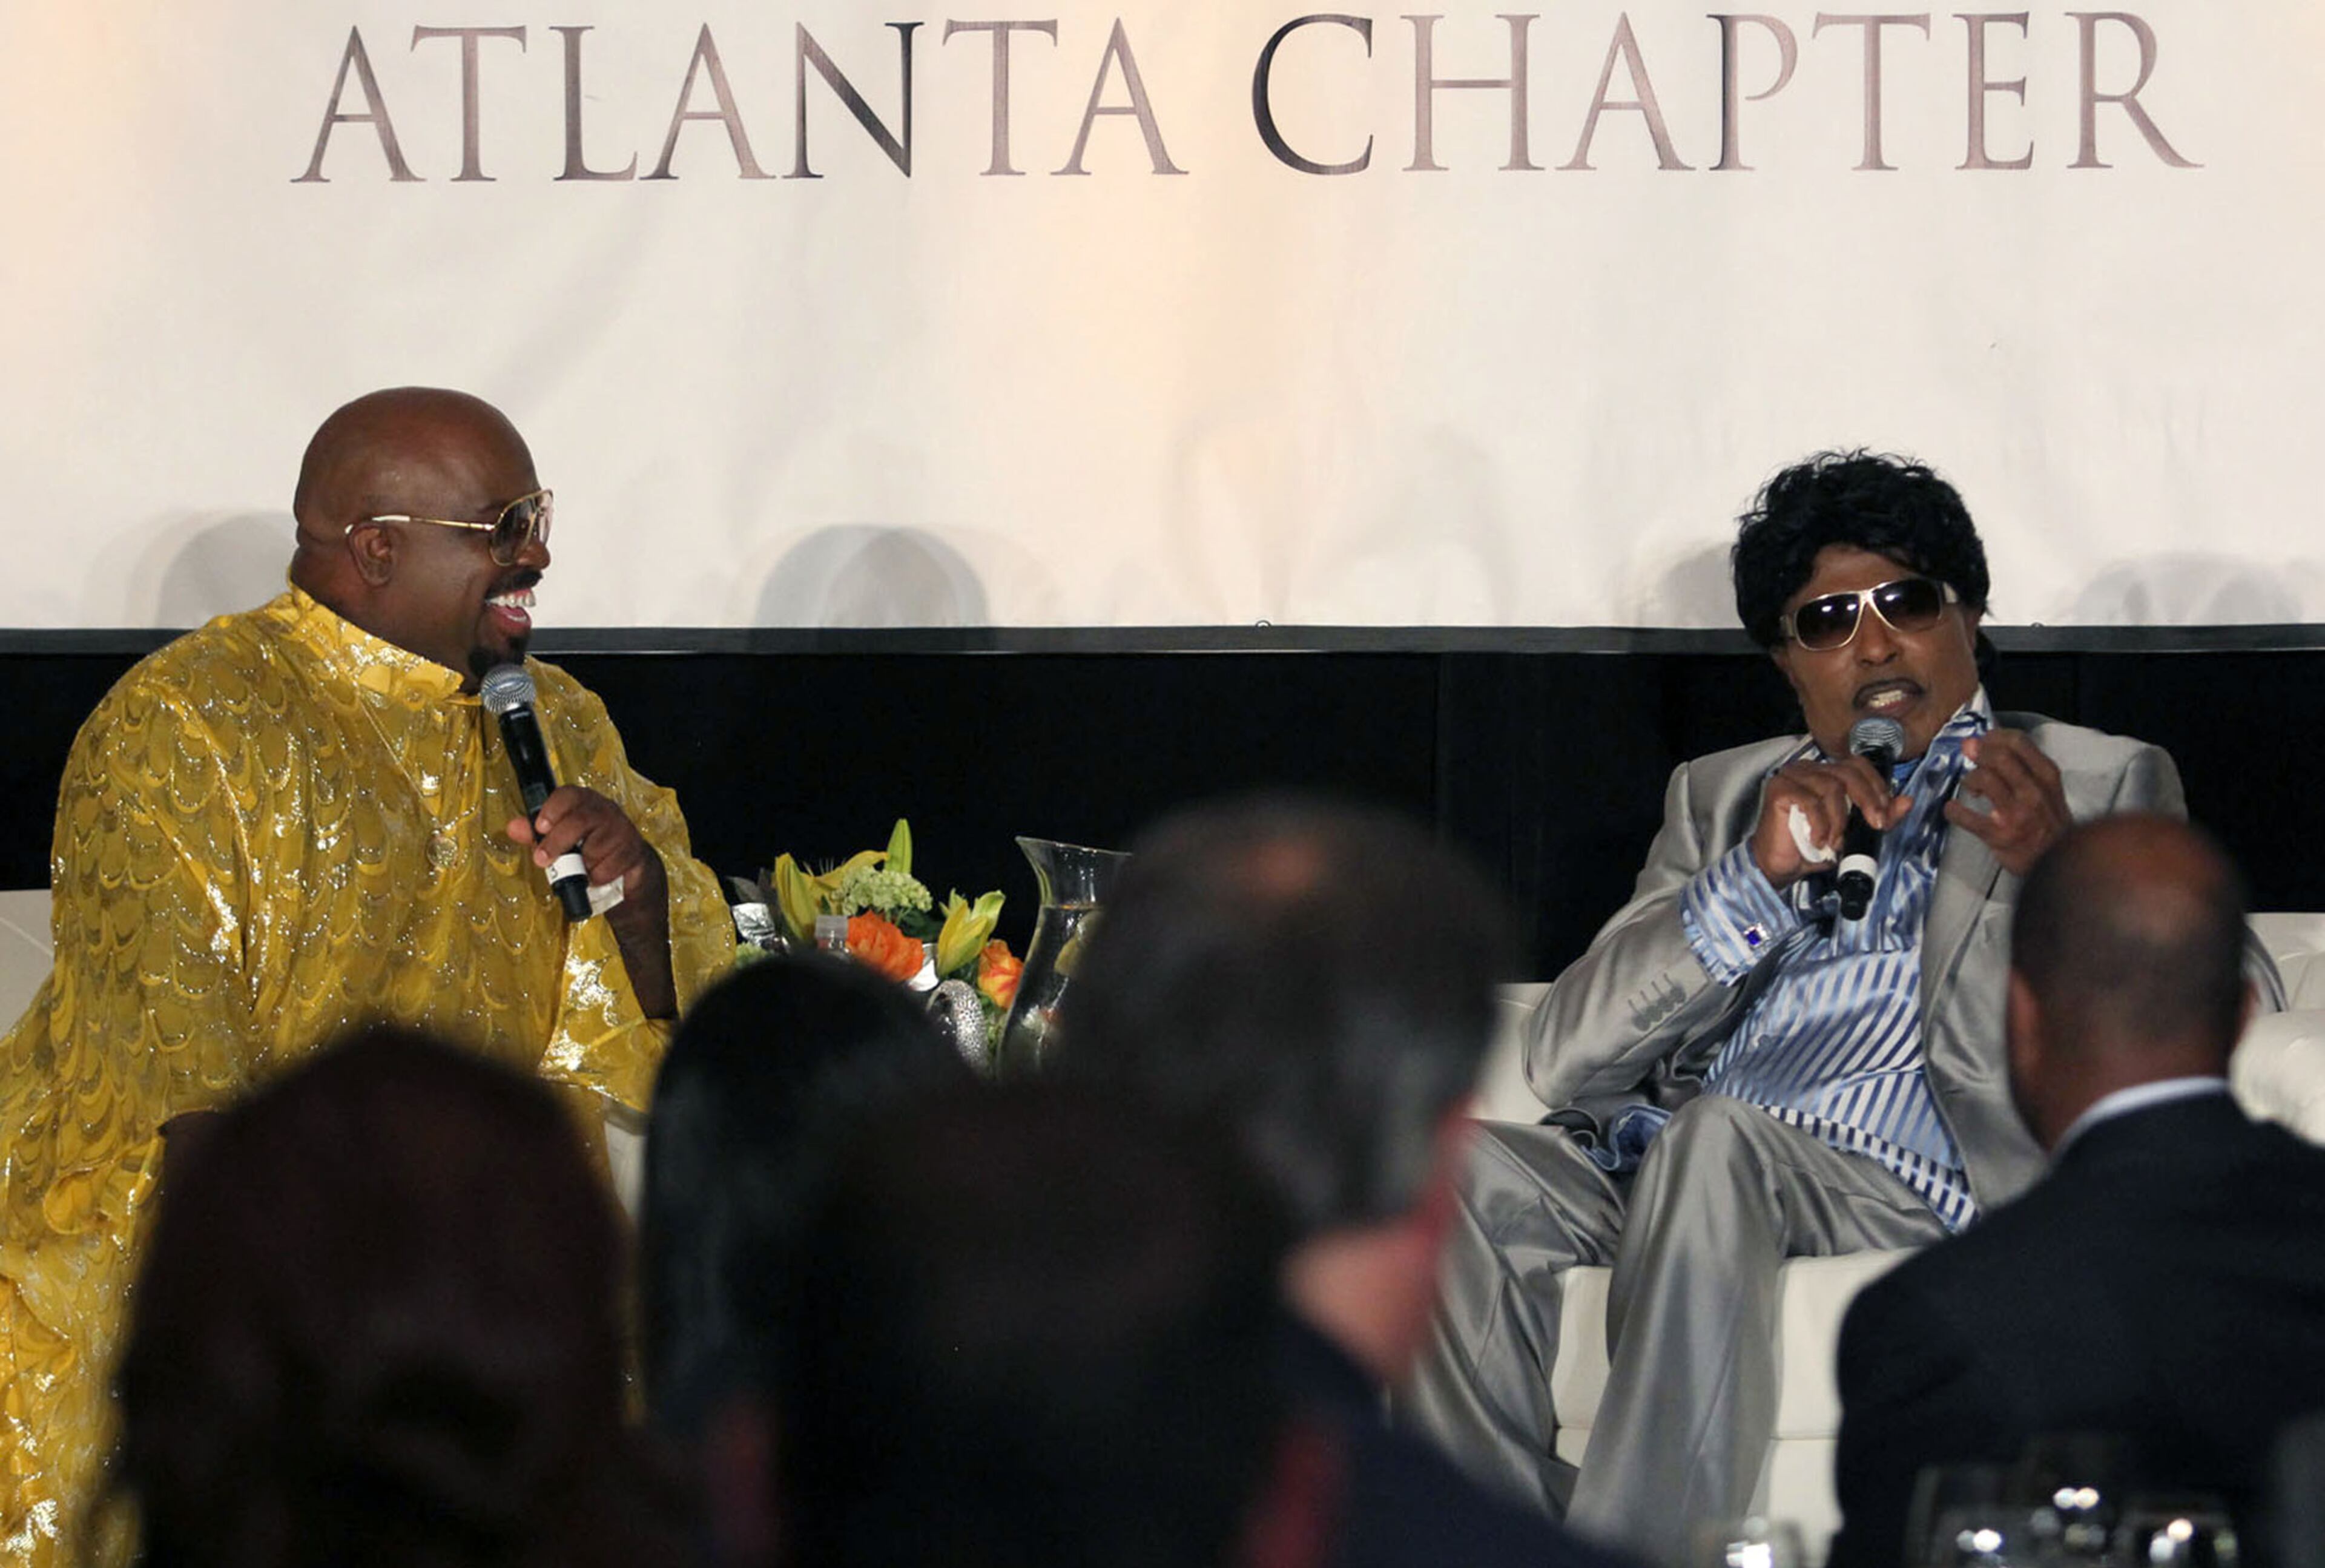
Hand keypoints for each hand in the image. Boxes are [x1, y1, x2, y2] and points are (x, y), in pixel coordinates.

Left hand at [507, 786, 676, 1016]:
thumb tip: (512, 827)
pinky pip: (609, 867)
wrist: (626, 866)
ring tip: (579, 869)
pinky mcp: (634, 850)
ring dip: (581, 865)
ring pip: (595, 847)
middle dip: (558, 842)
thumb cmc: (587, 847)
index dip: (553, 809)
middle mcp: (605, 810)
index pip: (569, 794)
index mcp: (584, 802)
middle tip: (541, 861)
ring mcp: (622, 829)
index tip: (540, 827)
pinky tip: (595, 875)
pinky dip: (597, 876)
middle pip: (581, 820)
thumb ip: (536, 834)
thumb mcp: (559, 839)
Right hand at [1750, 756, 1911, 889]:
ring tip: (1835, 842)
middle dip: (1868, 799)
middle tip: (1875, 825)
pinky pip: (1810, 801)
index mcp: (1825, 772)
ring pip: (1831, 787)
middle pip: (1847, 772)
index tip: (1884, 813)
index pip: (1857, 765)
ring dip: (1840, 819)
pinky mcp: (1779, 789)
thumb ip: (1879, 816)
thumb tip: (1907, 801)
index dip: (1876, 785)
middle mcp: (1808, 768)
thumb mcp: (1854, 832)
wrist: (1779, 866)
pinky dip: (1820, 825)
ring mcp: (1791, 776)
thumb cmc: (1813, 847)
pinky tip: (1819, 841)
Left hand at [1944, 731, 2070, 876]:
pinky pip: (1967, 817)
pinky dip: (1954, 811)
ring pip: (1985, 780)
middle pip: (2000, 757)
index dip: (1994, 737)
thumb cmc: (2047, 822)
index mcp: (2047, 777)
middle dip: (1978, 752)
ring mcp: (2017, 814)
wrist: (2059, 862)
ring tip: (1970, 788)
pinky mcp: (1999, 835)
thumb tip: (1982, 741)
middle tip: (1970, 757)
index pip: (2019, 742)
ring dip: (1970, 779)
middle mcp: (2034, 792)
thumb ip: (2022, 765)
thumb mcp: (2047, 789)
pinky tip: (1952, 809)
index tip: (1983, 741)